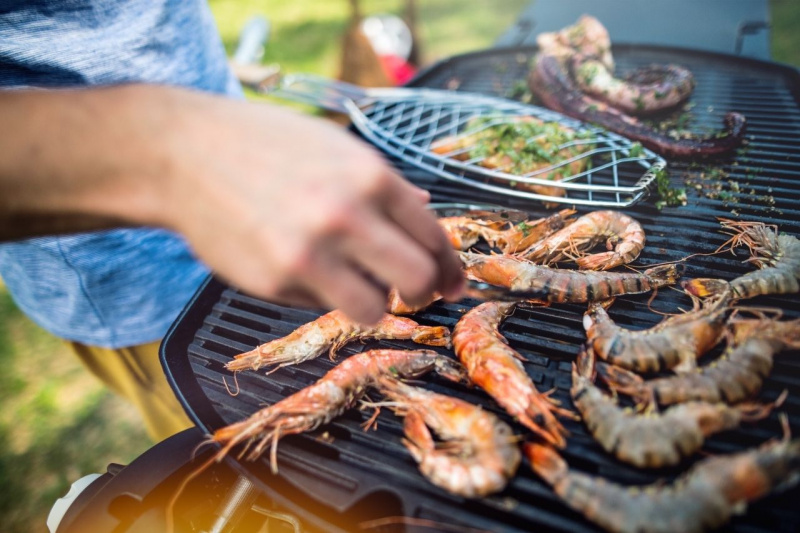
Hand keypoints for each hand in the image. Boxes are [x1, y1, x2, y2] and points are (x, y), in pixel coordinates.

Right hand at [151, 88, 463, 322]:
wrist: (186, 154)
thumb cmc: (266, 146)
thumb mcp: (336, 148)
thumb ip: (385, 185)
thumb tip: (427, 210)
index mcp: (371, 177)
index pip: (433, 236)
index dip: (449, 266)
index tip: (451, 283)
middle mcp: (347, 216)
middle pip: (418, 279)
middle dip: (422, 291)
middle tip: (411, 291)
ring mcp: (311, 253)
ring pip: (375, 308)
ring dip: (372, 301)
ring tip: (353, 281)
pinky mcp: (276, 281)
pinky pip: (321, 305)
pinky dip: (322, 294)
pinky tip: (301, 266)